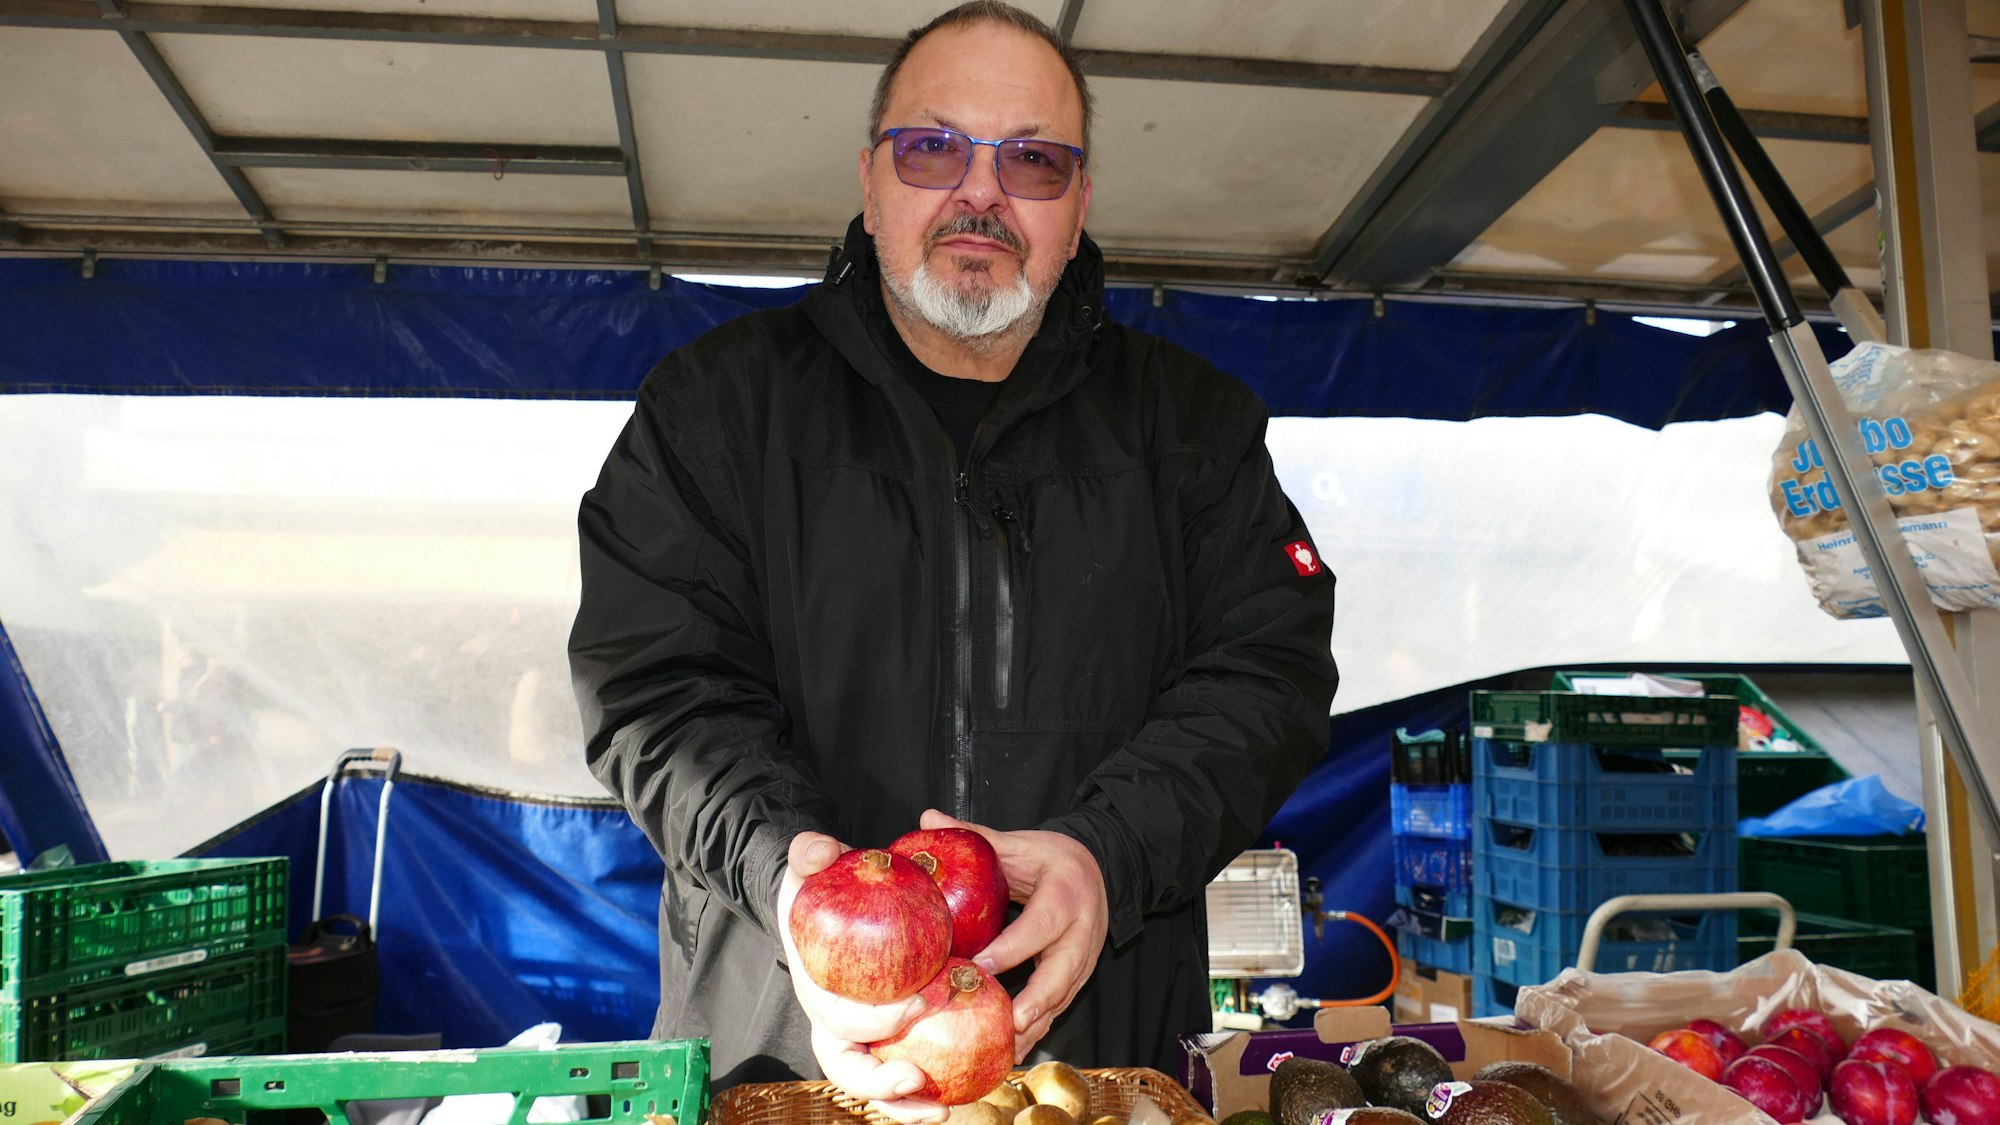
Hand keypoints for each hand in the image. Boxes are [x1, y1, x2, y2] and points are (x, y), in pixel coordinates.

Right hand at [776, 832, 948, 1123]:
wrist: (830, 905)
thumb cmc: (824, 886)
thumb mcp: (814, 862)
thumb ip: (811, 852)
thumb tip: (816, 849)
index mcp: (816, 988)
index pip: (837, 1017)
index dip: (872, 1019)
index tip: (916, 1005)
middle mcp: (832, 1023)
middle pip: (848, 1068)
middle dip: (880, 1082)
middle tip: (918, 1076)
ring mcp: (859, 1038)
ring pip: (874, 1086)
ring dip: (904, 1107)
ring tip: (943, 1109)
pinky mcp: (885, 1040)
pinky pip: (902, 1074)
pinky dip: (923, 1093)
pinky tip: (959, 1094)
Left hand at [918, 809, 1108, 1062]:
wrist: (1100, 867)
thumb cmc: (1049, 858)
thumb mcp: (1018, 843)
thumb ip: (976, 836)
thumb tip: (927, 820)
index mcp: (1065, 893)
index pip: (1040, 924)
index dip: (1014, 948)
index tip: (982, 965)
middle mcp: (1082, 929)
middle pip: (1064, 970)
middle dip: (1038, 999)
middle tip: (1011, 1022)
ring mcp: (1086, 955)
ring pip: (1065, 995)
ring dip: (1039, 1023)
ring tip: (1009, 1047)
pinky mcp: (1081, 974)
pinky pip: (1062, 1005)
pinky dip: (1041, 1028)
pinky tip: (1015, 1049)